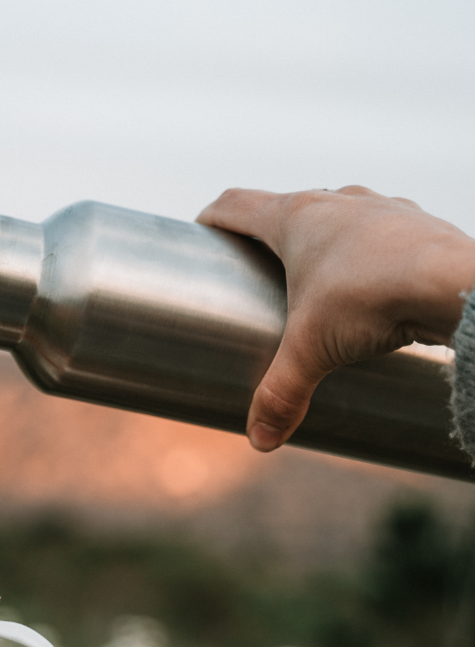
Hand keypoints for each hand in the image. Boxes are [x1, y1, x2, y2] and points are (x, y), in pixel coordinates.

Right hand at [197, 186, 474, 450]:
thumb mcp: (313, 351)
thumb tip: (260, 439)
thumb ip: (280, 394)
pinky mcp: (417, 225)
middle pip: (286, 209)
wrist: (457, 283)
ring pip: (336, 217)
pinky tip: (369, 285)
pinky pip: (378, 231)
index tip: (202, 237)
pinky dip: (363, 253)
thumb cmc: (376, 298)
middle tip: (255, 273)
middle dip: (266, 238)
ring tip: (314, 283)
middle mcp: (337, 202)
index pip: (235, 205)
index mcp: (296, 217)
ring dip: (319, 243)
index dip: (211, 220)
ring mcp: (381, 208)